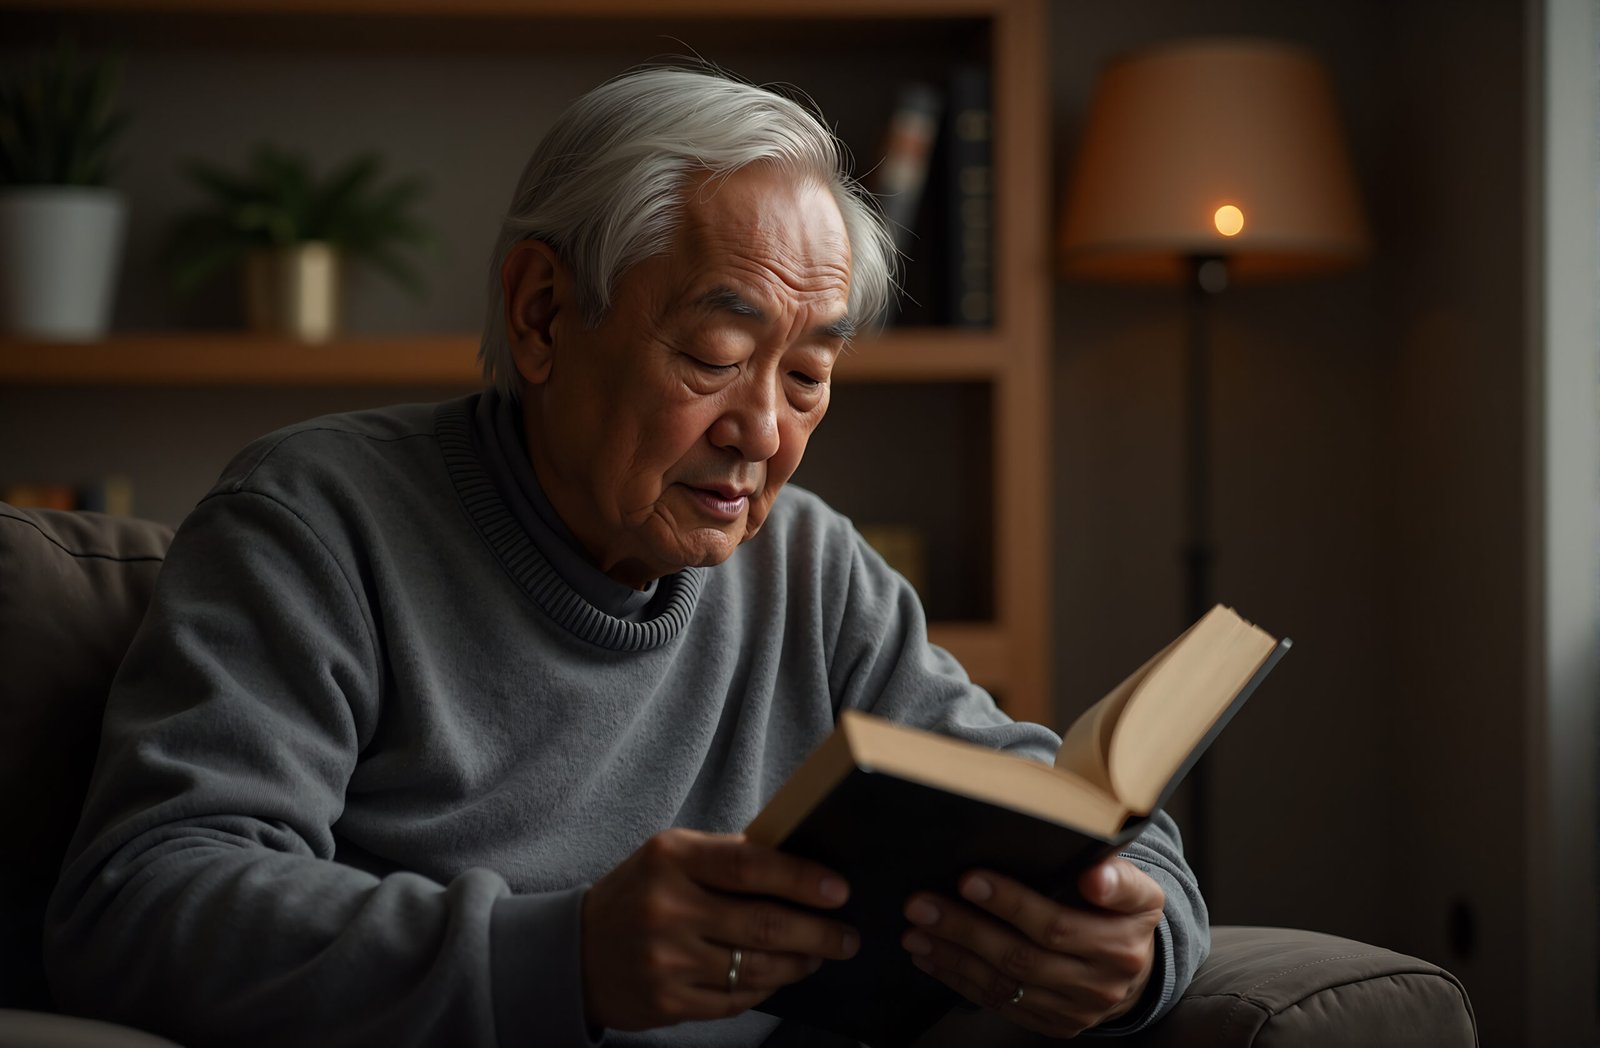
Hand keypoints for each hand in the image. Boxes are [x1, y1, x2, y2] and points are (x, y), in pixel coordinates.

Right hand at [581, 828, 858, 1030]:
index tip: (839, 890)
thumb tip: (801, 860)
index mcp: (671, 858)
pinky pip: (736, 999)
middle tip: (848, 936)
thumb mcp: (672, 856)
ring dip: (800, 963)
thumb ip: (728, 856)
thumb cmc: (639, 893)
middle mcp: (667, 908)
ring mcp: (666, 960)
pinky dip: (767, 987)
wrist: (575, 951)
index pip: (750, 865)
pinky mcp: (667, 1003)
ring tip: (821, 956)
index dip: (801, 878)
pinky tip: (782, 976)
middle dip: (818, 933)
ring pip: (756, 967)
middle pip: (763, 925)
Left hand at [900, 857, 1163, 1038]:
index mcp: (1119, 944)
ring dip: (952, 957)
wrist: (1136, 973)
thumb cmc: (1122, 915)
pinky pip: (998, 1003)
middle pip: (1020, 956)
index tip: (969, 879)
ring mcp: (1073, 1009)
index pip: (1056, 925)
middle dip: (964, 929)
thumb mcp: (1139, 891)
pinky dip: (959, 980)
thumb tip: (1094, 874)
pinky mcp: (1051, 1024)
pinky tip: (931, 957)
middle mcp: (1098, 982)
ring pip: (1003, 983)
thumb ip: (1119, 878)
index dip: (1011, 904)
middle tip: (921, 904)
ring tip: (915, 931)